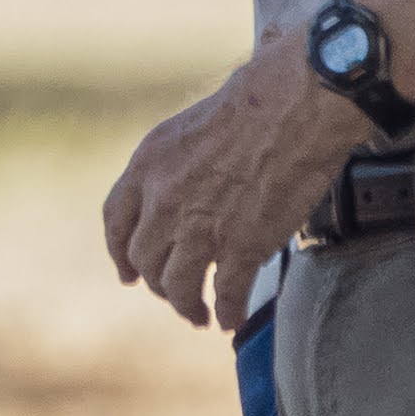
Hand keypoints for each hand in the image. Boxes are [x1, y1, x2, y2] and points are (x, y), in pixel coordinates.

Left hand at [103, 44, 368, 329]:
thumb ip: (181, 155)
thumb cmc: (259, 97)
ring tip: (198, 314)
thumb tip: (193, 156)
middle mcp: (164, 198)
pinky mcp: (241, 246)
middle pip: (144, 258)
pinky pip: (224, 293)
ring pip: (176, 284)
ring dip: (186, 304)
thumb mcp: (194, 121)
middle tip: (173, 294)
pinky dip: (225, 311)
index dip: (118, 251)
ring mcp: (201, 227)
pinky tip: (230, 318)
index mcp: (148, 163)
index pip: (115, 220)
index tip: (126, 271)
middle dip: (157, 281)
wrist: (299, 101)